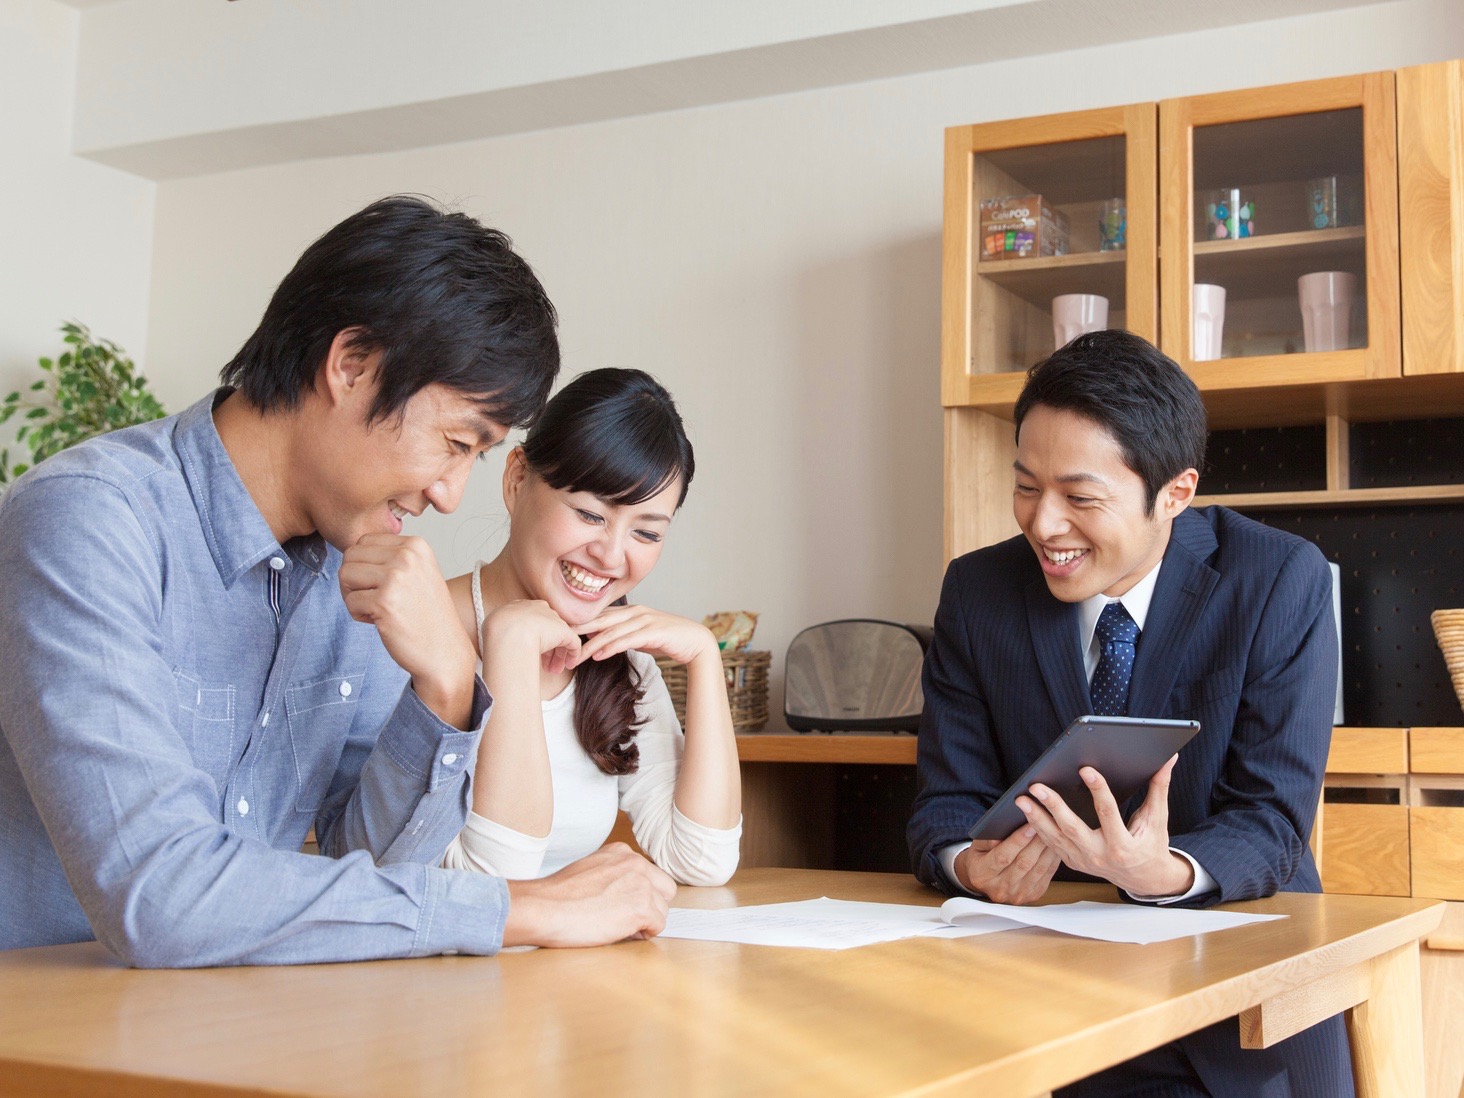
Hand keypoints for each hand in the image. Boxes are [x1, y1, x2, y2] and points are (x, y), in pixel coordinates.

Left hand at [338, 534, 475, 725]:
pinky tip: (380, 621)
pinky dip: (359, 615)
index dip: (364, 565)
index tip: (382, 584)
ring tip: (376, 609)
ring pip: (345, 575)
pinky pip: (350, 601)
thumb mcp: (417, 572)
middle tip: (373, 598)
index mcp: (416, 545)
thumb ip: (390, 556)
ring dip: (353, 596)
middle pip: (350, 555)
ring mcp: (396, 578)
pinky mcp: (384, 602)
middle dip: (354, 579)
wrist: (445, 652)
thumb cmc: (427, 616)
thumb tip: (350, 551)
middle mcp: (407, 556)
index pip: (364, 540)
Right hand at [482, 600, 580, 675]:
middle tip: (545, 666)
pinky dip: (573, 654)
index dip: (533, 639)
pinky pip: (573, 642)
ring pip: (560, 638)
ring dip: (558, 656)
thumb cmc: (497, 632)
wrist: (508, 631)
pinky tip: (569, 665)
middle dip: (547, 649)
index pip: (532, 623)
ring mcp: (553, 619)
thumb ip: (504, 634)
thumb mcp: (495, 629)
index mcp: (522, 607)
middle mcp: (539, 610)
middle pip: (547, 630)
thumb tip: (502, 646)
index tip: (530, 653)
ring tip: (554, 671)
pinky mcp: (564, 631)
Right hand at [502, 843, 676, 947]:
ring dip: (645, 922)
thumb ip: (613, 875)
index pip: (650, 874)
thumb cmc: (557, 896)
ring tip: (618, 926)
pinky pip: (658, 925)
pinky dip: (644, 934)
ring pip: (663, 909)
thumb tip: (626, 894)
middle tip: (627, 918)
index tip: (623, 904)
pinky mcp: (641, 906)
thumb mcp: (590, 870)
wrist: (543, 908)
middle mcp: (635, 862)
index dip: (640, 894)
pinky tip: (621, 932)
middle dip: (652, 905)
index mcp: (621, 852)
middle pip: (665, 889)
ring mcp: (640, 883)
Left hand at [573, 605, 717, 667]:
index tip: (562, 636)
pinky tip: (598, 655)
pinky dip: (611, 647)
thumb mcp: (641, 637)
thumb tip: (604, 642)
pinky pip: (627, 639)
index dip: (580, 625)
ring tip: (575, 657)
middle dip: (578, 632)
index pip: (600, 616)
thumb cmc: (668, 640)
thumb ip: (624, 635)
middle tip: (558, 644)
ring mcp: (645, 620)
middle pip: (601, 621)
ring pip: (611, 632)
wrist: (696, 642)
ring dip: (591, 645)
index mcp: (631, 611)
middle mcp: (636, 612)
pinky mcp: (653, 632)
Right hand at [953, 826, 1060, 904]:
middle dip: (1037, 842)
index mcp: (982, 874)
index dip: (1018, 841)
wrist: (986, 882)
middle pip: (1023, 863)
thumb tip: (1005, 830)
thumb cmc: (982, 858)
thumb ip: (988, 839)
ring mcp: (1017, 895)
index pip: (1002, 856)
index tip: (1030, 825)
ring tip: (1054, 832)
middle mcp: (999, 888)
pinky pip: (1047, 875)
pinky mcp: (1032, 895)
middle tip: (1047, 824)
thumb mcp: (978, 846)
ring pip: (1038, 869)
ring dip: (1048, 849)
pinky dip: (1053, 859)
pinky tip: (1056, 846)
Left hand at [1017, 756, 1193, 897]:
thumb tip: (1168, 759)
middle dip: (1053, 807)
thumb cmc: (1151, 845)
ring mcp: (1084, 862)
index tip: (1085, 769)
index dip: (1098, 790)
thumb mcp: (1157, 819)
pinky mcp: (1074, 863)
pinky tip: (1027, 814)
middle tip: (1037, 786)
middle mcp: (1101, 856)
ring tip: (1021, 799)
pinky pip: (1052, 847)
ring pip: (1056, 839)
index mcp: (1123, 845)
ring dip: (1037, 818)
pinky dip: (1038, 830)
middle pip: (1073, 829)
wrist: (1145, 880)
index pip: (1108, 813)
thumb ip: (1159, 788)